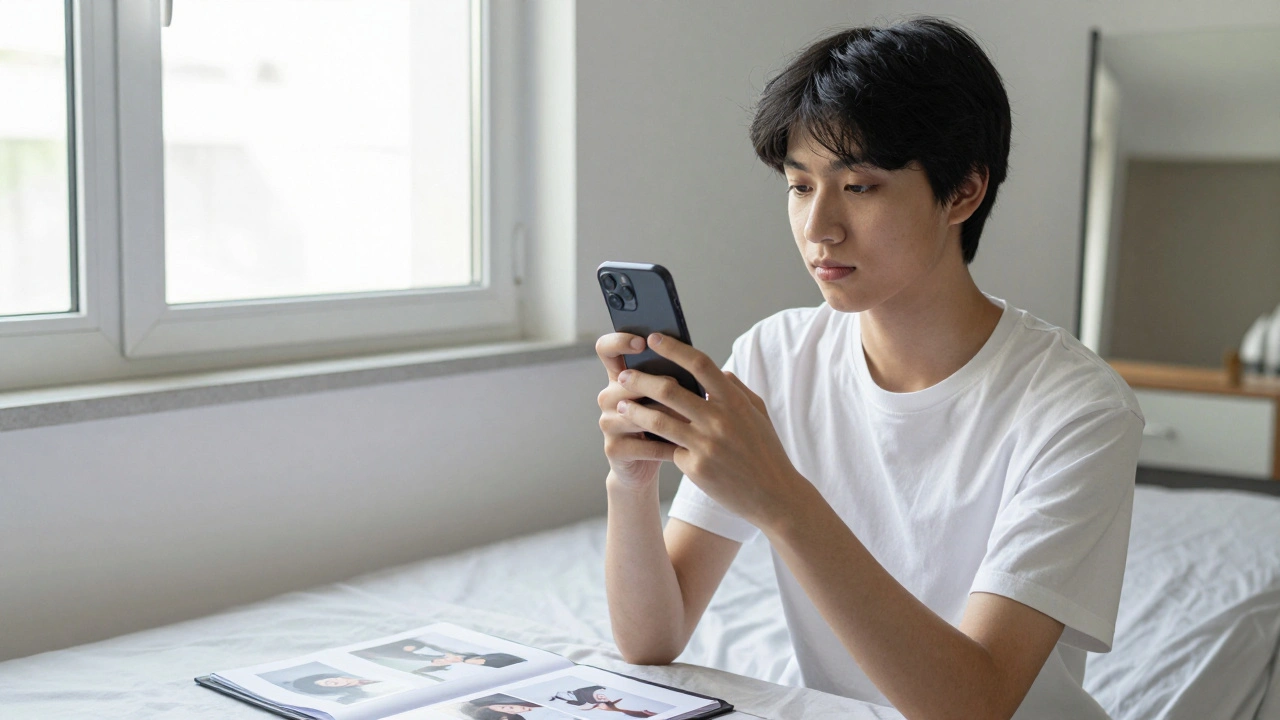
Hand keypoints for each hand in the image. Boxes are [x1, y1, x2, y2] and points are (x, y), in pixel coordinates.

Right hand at [595, 332, 682, 491]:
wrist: (645, 467)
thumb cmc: (664, 425)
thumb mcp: (669, 399)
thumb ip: (675, 379)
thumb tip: (697, 363)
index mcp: (619, 377)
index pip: (606, 349)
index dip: (619, 341)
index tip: (643, 343)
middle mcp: (608, 397)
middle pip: (627, 380)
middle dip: (659, 385)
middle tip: (684, 391)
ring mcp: (607, 423)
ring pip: (637, 413)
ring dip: (667, 417)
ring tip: (691, 421)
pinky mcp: (613, 449)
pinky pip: (644, 444)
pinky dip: (668, 446)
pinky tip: (686, 447)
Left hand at [614, 333, 805, 527]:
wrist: (774, 496)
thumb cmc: (766, 451)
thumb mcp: (758, 414)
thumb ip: (737, 390)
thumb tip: (718, 370)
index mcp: (735, 401)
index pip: (700, 364)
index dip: (674, 348)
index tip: (653, 338)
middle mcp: (720, 420)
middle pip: (669, 390)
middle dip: (640, 380)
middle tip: (623, 377)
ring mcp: (707, 446)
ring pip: (658, 421)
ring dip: (634, 411)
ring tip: (620, 405)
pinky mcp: (696, 469)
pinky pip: (667, 450)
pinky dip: (653, 442)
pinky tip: (637, 437)